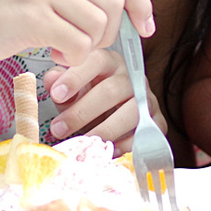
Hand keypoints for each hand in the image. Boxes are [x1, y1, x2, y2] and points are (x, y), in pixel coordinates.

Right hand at [0, 0, 154, 67]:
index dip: (142, 2)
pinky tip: (56, 53)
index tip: (145, 26)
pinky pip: (79, 45)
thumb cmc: (15, 6)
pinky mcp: (33, 16)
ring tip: (68, 45)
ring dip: (90, 46)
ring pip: (99, 25)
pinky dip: (74, 58)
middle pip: (115, 1)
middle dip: (112, 31)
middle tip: (90, 41)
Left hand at [43, 51, 164, 151]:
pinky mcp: (157, 121)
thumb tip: (53, 80)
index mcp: (109, 62)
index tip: (56, 95)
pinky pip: (145, 133)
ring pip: (131, 113)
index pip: (95, 61)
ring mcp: (147, 99)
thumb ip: (59, 82)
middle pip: (111, 91)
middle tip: (58, 129)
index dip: (75, 78)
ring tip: (82, 142)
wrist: (115, 113)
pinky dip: (125, 144)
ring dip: (103, 130)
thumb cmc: (89, 96)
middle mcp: (131, 77)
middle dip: (81, 112)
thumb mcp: (72, 87)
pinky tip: (107, 150)